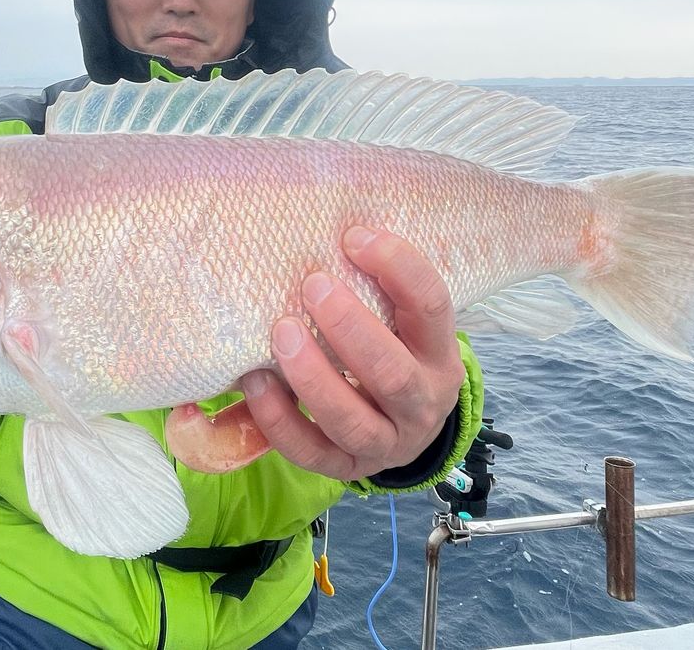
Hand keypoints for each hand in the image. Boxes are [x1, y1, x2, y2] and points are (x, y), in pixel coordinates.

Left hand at [241, 225, 463, 480]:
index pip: (431, 307)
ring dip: (312, 377)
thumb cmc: (391, 352)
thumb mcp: (400, 322)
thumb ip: (374, 287)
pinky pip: (312, 452)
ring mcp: (386, 442)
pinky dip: (279, 421)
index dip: (399, 267)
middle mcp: (421, 402)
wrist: (403, 429)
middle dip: (350, 328)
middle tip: (312, 284)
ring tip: (281, 333)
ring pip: (352, 420)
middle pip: (392, 373)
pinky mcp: (347, 469)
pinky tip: (255, 383)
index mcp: (438, 353)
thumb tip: (315, 223)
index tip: (354, 236)